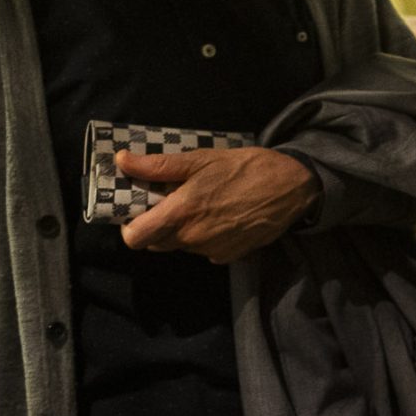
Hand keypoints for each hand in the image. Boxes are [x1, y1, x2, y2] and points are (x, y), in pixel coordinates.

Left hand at [119, 146, 319, 263]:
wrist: (293, 186)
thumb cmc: (245, 168)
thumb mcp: (201, 159)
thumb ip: (158, 165)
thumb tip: (122, 160)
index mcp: (181, 214)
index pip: (134, 238)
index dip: (130, 225)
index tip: (140, 209)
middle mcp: (193, 239)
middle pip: (156, 242)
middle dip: (158, 225)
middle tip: (173, 201)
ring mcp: (212, 250)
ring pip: (181, 246)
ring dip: (184, 230)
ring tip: (204, 204)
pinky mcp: (231, 256)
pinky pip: (205, 250)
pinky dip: (206, 236)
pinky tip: (223, 216)